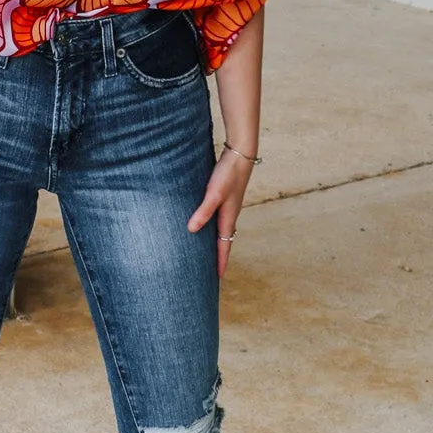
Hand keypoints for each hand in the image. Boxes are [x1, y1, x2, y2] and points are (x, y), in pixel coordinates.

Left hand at [187, 147, 254, 280]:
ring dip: (215, 242)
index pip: (224, 245)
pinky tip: (202, 225)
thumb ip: (203, 211)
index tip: (218, 278)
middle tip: (211, 271)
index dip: (221, 261)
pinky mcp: (223, 197)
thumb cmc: (228, 174)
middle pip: (223, 240)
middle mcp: (229, 214)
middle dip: (218, 256)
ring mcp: (227, 206)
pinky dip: (211, 227)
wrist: (240, 154)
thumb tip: (191, 230)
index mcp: (228, 217)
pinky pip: (217, 219)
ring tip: (206, 252)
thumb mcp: (214, 193)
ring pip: (220, 230)